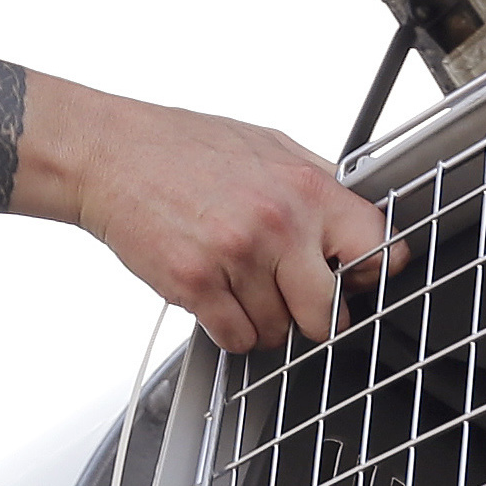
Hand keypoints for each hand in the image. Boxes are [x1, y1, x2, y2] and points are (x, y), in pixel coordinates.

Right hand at [35, 81, 399, 354]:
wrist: (110, 154)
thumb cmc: (183, 148)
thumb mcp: (269, 146)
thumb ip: (316, 184)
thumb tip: (356, 221)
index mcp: (305, 187)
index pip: (375, 248)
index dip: (368, 274)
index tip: (356, 282)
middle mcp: (278, 224)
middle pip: (328, 313)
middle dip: (315, 317)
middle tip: (297, 302)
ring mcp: (236, 257)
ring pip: (278, 333)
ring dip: (264, 322)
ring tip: (242, 287)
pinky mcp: (195, 285)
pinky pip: (236, 339)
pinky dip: (230, 330)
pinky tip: (219, 300)